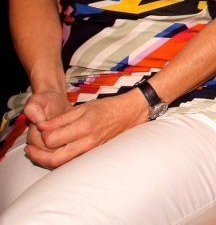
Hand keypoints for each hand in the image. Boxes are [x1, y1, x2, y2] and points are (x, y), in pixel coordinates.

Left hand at [25, 90, 149, 168]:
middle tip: (29, 149)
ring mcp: (90, 151)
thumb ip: (60, 119)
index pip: (52, 139)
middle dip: (38, 156)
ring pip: (61, 164)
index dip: (41, 135)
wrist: (129, 114)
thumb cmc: (107, 108)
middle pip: (54, 159)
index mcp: (84, 127)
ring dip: (46, 160)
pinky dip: (58, 160)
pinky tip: (52, 153)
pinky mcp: (92, 155)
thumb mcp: (83, 108)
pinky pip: (70, 163)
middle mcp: (87, 142)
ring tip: (37, 152)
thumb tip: (41, 126)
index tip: (40, 128)